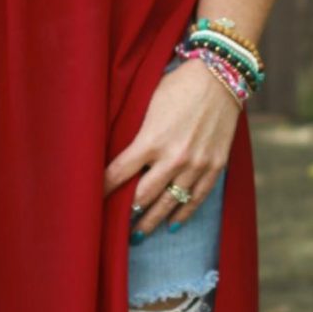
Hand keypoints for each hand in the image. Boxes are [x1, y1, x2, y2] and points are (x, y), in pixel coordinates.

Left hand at [103, 55, 238, 237]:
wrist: (220, 76)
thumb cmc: (178, 86)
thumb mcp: (148, 104)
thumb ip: (135, 132)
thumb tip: (116, 153)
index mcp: (151, 140)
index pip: (118, 173)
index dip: (103, 188)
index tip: (92, 199)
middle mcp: (173, 158)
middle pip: (143, 196)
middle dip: (126, 212)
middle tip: (114, 225)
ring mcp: (196, 165)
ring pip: (169, 203)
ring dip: (151, 220)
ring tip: (137, 235)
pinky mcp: (215, 166)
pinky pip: (197, 198)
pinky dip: (183, 214)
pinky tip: (172, 225)